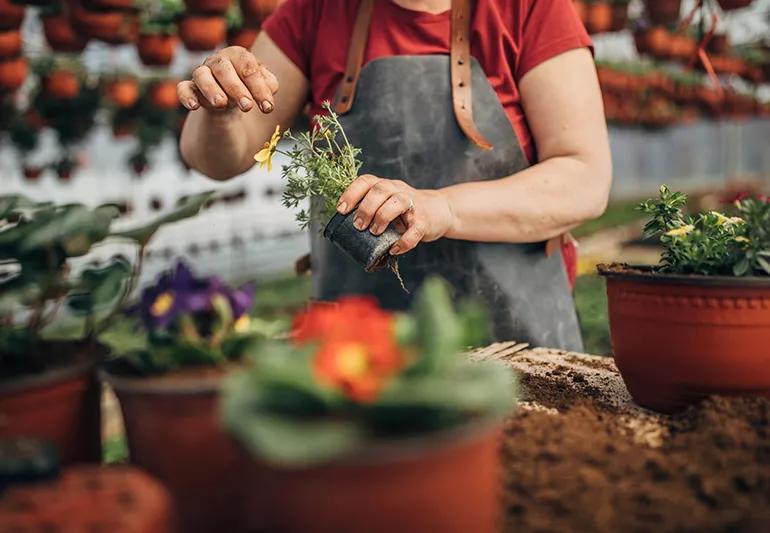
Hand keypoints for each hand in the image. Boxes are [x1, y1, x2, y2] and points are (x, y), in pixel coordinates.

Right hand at [177, 46, 278, 112]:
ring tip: (221, 104)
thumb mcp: (265, 86)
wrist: (231, 99)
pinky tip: (194, 106)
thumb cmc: (249, 87)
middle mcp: (218, 61)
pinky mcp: (190, 88)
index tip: (267, 107)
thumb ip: (269, 86)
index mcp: (238, 55)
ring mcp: (202, 73)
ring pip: (201, 75)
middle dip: (236, 88)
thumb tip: (268, 90)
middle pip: (224, 69)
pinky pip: (183, 88)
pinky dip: (186, 96)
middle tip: (247, 106)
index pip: (248, 67)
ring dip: (211, 89)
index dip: (259, 88)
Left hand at [337, 175, 454, 255]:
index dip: (352, 193)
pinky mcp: (425, 221)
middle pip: (381, 189)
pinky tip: (394, 249)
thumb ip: (371, 210)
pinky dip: (404, 241)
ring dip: (382, 217)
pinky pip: (415, 229)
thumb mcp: (387, 203)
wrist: (440, 211)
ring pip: (398, 202)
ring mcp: (413, 204)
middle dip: (366, 208)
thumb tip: (345, 228)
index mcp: (386, 186)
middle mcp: (399, 190)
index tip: (341, 209)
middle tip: (358, 225)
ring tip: (374, 232)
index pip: (366, 181)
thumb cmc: (405, 211)